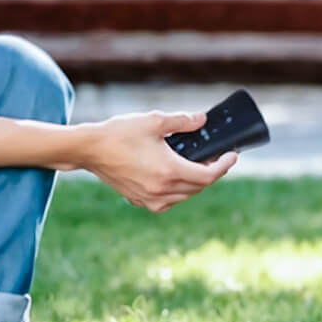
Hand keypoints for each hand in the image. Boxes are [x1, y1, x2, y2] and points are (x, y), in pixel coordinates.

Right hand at [80, 111, 237, 211]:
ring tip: (197, 165)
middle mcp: (162, 190)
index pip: (208, 175)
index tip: (232, 155)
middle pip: (199, 186)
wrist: (89, 149)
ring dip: (195, 183)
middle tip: (216, 157)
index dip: (224, 165)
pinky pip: (168, 202)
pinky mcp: (139, 200)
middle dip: (211, 172)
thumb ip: (182, 121)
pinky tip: (174, 178)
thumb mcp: (154, 121)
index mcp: (169, 171)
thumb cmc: (120, 133)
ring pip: (184, 196)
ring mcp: (150, 198)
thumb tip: (202, 120)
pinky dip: (177, 192)